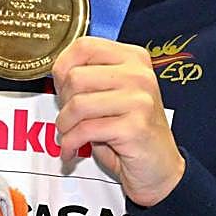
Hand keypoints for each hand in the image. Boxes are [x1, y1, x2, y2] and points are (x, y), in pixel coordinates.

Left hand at [52, 36, 183, 207]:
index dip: (62, 68)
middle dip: (63, 102)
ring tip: (68, 134)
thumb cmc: (130, 130)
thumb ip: (90, 77)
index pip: (84, 46)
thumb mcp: (111, 94)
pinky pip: (85, 130)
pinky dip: (70, 143)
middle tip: (67, 117)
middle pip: (76, 77)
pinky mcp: (135, 127)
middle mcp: (139, 74)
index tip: (61, 88)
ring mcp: (140, 100)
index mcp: (133, 58)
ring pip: (78, 104)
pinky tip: (71, 150)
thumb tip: (56, 74)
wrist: (160, 168)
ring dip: (64, 125)